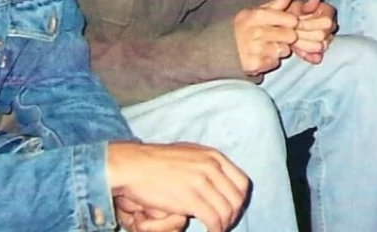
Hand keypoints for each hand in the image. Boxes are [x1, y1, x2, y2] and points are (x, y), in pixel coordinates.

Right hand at [106, 141, 248, 231]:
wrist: (134, 165)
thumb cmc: (157, 161)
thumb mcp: (189, 153)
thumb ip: (206, 163)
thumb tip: (218, 175)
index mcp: (214, 156)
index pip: (242, 182)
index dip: (240, 200)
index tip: (232, 209)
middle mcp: (211, 167)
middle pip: (237, 198)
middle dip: (234, 215)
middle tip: (225, 224)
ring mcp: (201, 182)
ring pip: (227, 211)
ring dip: (224, 225)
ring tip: (216, 230)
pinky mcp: (190, 198)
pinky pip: (213, 220)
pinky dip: (215, 230)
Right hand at [234, 0, 300, 74]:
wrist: (218, 49)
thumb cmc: (241, 28)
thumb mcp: (255, 12)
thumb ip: (276, 4)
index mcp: (257, 16)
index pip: (291, 20)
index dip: (290, 22)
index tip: (284, 24)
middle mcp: (256, 32)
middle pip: (291, 36)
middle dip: (285, 37)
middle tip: (274, 36)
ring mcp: (256, 50)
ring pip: (285, 50)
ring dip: (278, 50)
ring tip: (265, 46)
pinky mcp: (256, 65)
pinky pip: (275, 62)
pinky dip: (270, 61)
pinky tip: (260, 56)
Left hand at [288, 0, 334, 63]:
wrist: (283, 24)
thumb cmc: (290, 12)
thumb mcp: (294, 5)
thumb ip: (305, 5)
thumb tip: (316, 0)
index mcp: (327, 11)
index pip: (326, 22)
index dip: (309, 24)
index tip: (295, 24)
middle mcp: (330, 25)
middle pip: (322, 36)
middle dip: (304, 35)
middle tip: (290, 34)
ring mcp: (326, 39)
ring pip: (321, 47)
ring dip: (304, 45)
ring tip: (291, 41)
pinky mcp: (318, 52)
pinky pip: (317, 57)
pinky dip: (307, 56)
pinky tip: (298, 52)